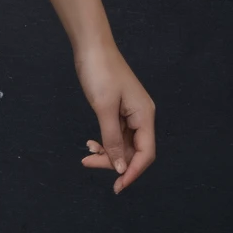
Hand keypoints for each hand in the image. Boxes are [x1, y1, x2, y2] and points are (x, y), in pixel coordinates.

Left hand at [76, 41, 155, 192]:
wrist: (91, 46)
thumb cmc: (100, 73)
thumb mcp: (104, 108)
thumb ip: (112, 139)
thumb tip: (122, 168)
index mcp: (145, 117)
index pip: (146, 154)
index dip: (133, 172)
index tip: (118, 186)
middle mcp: (141, 117)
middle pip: (133, 151)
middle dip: (113, 162)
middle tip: (87, 162)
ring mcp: (130, 114)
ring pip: (123, 144)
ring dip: (107, 152)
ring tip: (86, 154)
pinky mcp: (119, 110)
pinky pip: (116, 134)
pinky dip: (105, 141)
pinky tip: (91, 142)